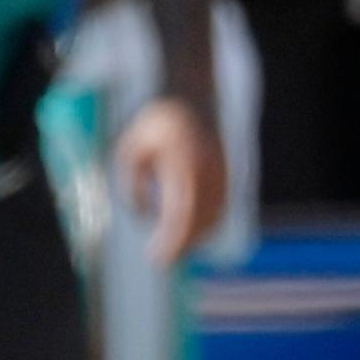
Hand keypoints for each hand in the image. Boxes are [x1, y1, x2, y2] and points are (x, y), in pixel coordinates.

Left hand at [114, 95, 226, 265]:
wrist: (190, 98)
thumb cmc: (155, 125)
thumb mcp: (132, 151)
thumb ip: (134, 185)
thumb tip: (145, 215)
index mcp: (183, 163)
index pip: (180, 213)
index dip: (170, 241)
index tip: (155, 258)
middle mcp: (207, 170)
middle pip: (200, 220)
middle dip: (182, 245)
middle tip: (162, 261)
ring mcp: (221, 172)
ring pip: (214, 216)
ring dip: (195, 236)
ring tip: (172, 247)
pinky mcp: (227, 173)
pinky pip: (221, 206)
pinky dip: (207, 223)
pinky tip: (190, 230)